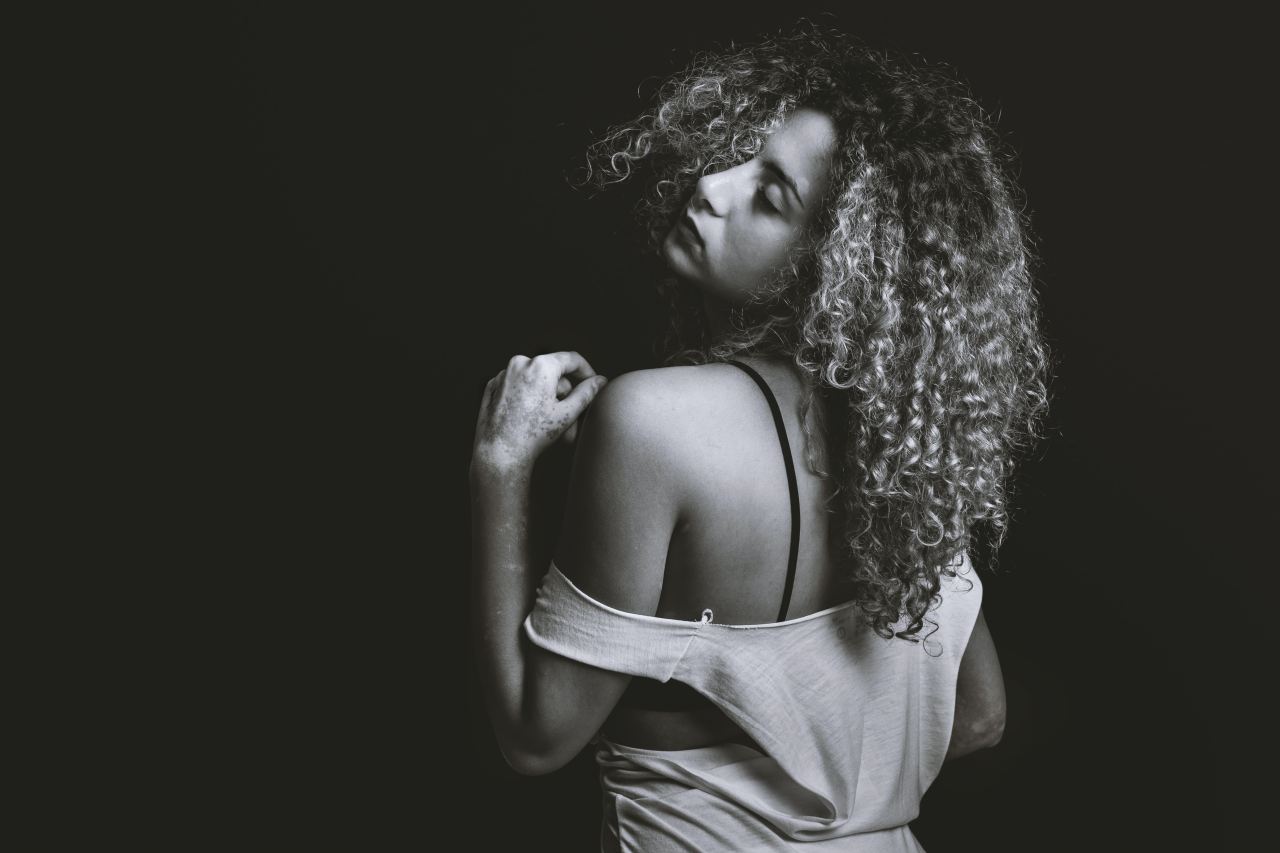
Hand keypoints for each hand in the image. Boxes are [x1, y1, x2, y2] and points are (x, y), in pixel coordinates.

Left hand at [472, 351, 608, 473]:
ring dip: (546, 399)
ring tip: (549, 426)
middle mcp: (520, 363)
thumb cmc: (534, 435)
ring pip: (535, 381)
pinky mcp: (493, 387)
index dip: (586, 371)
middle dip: (563, 396)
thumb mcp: (567, 414)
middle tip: (570, 421)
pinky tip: (527, 420)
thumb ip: (587, 393)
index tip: (592, 384)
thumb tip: (600, 381)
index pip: (572, 359)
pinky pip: (517, 387)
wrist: (499, 453)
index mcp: (541, 365)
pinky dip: (526, 399)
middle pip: (553, 374)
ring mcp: (504, 374)